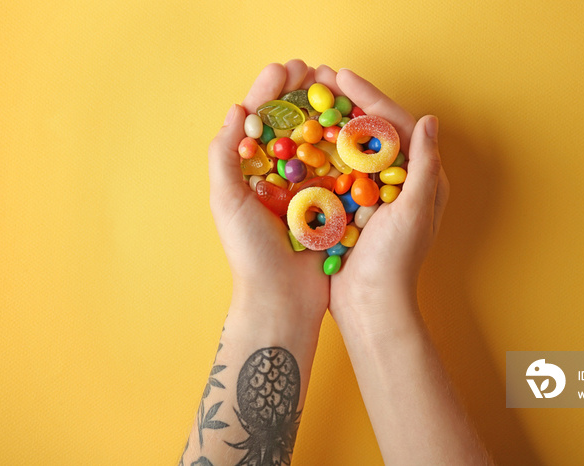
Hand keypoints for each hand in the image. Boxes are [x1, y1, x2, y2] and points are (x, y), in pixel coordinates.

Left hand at [207, 61, 328, 325]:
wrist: (282, 297)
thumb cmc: (249, 252)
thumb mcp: (226, 201)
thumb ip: (225, 156)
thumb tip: (237, 110)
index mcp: (249, 170)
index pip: (258, 120)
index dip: (270, 90)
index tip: (287, 68)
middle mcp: (278, 175)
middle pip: (291, 124)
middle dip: (302, 94)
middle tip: (317, 70)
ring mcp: (307, 188)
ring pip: (319, 141)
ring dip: (328, 113)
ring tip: (340, 89)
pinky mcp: (331, 203)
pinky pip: (341, 169)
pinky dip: (348, 146)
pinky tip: (358, 126)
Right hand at [312, 67, 449, 327]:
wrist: (371, 304)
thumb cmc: (396, 261)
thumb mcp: (415, 211)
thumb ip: (424, 166)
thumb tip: (430, 120)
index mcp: (422, 179)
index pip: (398, 125)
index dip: (371, 97)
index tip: (343, 76)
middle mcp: (401, 182)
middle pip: (376, 130)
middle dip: (350, 102)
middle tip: (322, 78)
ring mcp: (376, 194)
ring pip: (356, 146)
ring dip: (335, 120)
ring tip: (311, 99)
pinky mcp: (354, 206)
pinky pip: (340, 169)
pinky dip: (324, 150)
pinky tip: (304, 137)